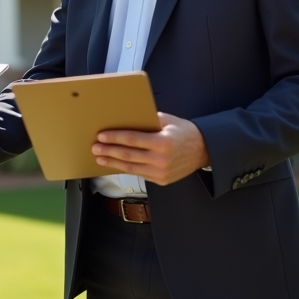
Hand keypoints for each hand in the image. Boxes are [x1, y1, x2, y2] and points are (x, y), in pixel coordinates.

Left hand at [92, 113, 209, 185]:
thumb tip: (126, 118)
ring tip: (100, 158)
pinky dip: (125, 168)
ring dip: (113, 162)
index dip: (115, 138)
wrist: (203, 150)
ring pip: (131, 168)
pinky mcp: (161, 180)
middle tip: (95, 147)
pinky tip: (115, 164)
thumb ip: (148, 120)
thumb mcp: (168, 120)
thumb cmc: (184, 132)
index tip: (101, 136)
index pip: (132, 140)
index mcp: (162, 142)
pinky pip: (139, 174)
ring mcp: (161, 172)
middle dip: (109, 151)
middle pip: (128, 155)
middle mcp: (161, 159)